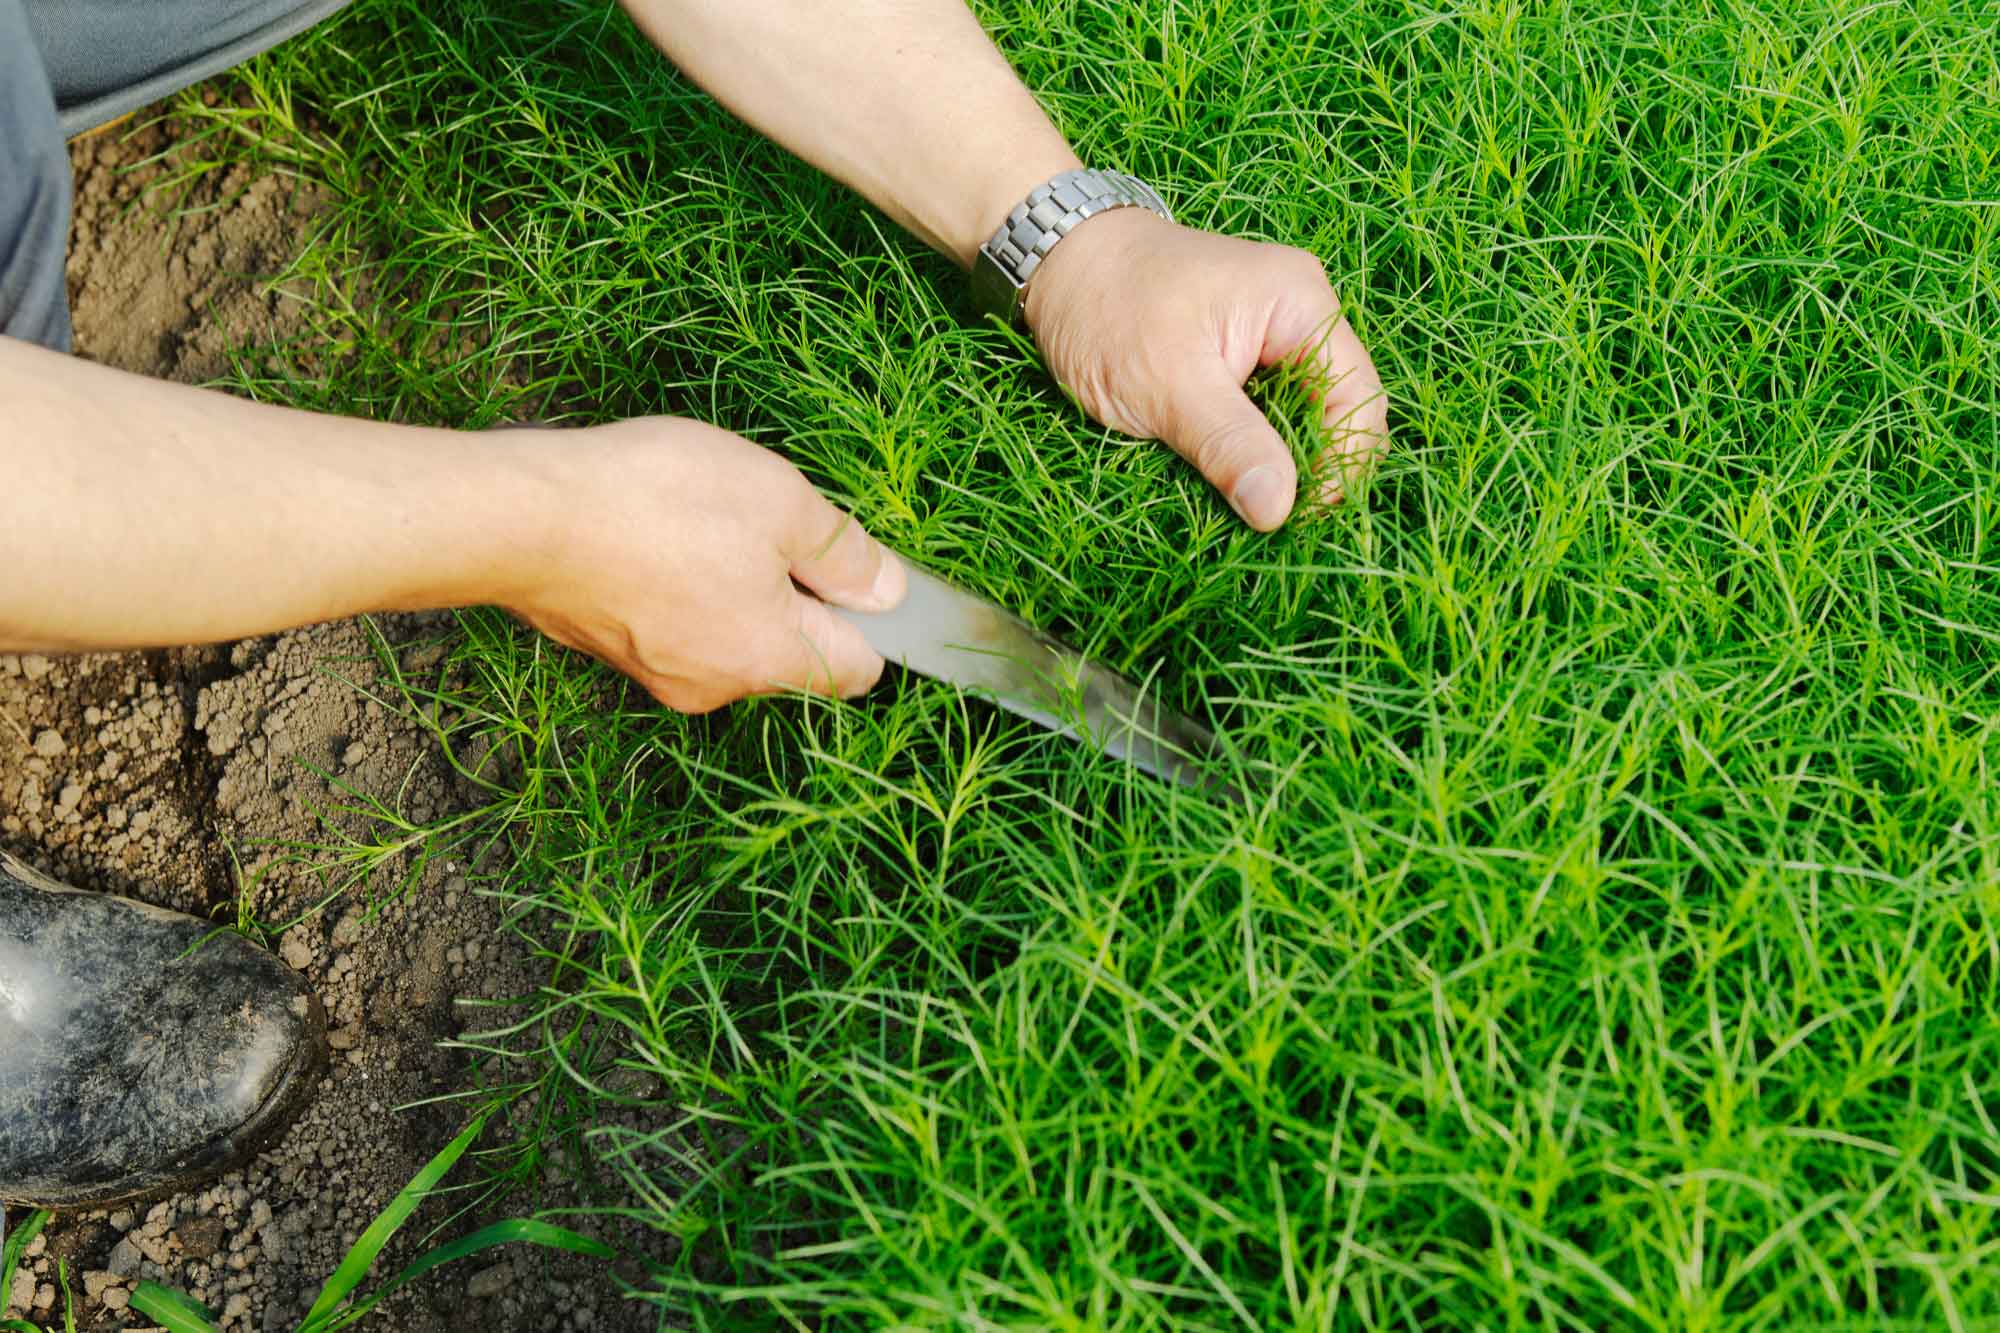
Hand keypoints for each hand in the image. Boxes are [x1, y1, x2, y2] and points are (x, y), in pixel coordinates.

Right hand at [505, 418, 905, 712]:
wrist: (517, 516)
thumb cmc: (654, 500)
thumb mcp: (777, 499)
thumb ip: (842, 551)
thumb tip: (889, 592)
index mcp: (771, 657)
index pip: (858, 669)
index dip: (873, 620)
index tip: (854, 567)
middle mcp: (718, 686)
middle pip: (793, 654)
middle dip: (798, 595)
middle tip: (768, 523)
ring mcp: (659, 674)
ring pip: (731, 637)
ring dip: (736, 587)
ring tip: (702, 523)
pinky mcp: (613, 651)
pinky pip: (677, 627)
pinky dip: (682, 590)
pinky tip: (658, 537)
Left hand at [1022, 209, 1388, 529]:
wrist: (1057, 263)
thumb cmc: (1106, 309)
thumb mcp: (1166, 385)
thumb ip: (1230, 445)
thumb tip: (1280, 510)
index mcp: (1300, 303)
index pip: (1358, 400)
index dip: (1341, 465)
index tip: (1298, 518)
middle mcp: (1301, 314)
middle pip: (1340, 411)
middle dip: (1313, 470)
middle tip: (1271, 523)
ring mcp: (1274, 335)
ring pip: (1306, 419)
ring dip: (1282, 465)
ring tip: (1249, 507)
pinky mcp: (1244, 357)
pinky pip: (1271, 414)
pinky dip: (1255, 450)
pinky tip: (1232, 479)